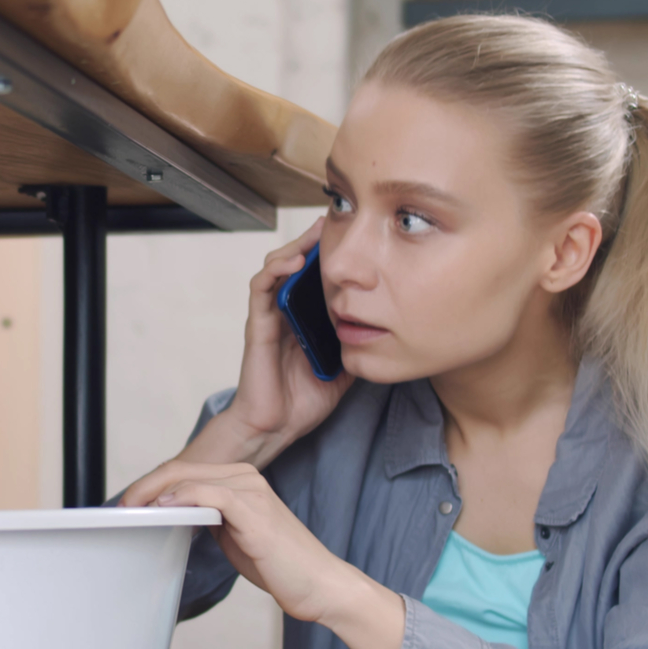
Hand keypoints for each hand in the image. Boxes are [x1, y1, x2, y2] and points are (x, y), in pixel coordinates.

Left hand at [125, 459, 406, 648]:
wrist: (319, 584)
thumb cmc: (280, 565)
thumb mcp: (235, 536)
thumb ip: (210, 520)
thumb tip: (176, 515)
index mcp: (241, 480)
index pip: (186, 472)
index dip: (151, 485)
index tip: (128, 504)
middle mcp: (245, 476)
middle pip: (181, 469)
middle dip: (145, 486)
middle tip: (120, 506)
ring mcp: (250, 489)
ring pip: (189, 477)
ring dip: (154, 492)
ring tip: (131, 509)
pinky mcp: (253, 509)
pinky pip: (208, 494)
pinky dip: (181, 498)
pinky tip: (163, 509)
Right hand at [194, 218, 352, 468]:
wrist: (277, 426)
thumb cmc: (303, 400)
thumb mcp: (345, 366)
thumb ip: (359, 344)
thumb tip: (389, 331)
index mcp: (305, 318)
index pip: (315, 276)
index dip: (329, 254)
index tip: (353, 235)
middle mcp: (285, 311)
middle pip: (296, 263)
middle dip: (314, 240)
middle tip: (336, 221)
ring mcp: (269, 316)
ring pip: (276, 267)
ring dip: (295, 246)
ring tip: (315, 232)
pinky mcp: (258, 325)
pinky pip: (261, 288)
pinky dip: (275, 269)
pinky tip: (294, 261)